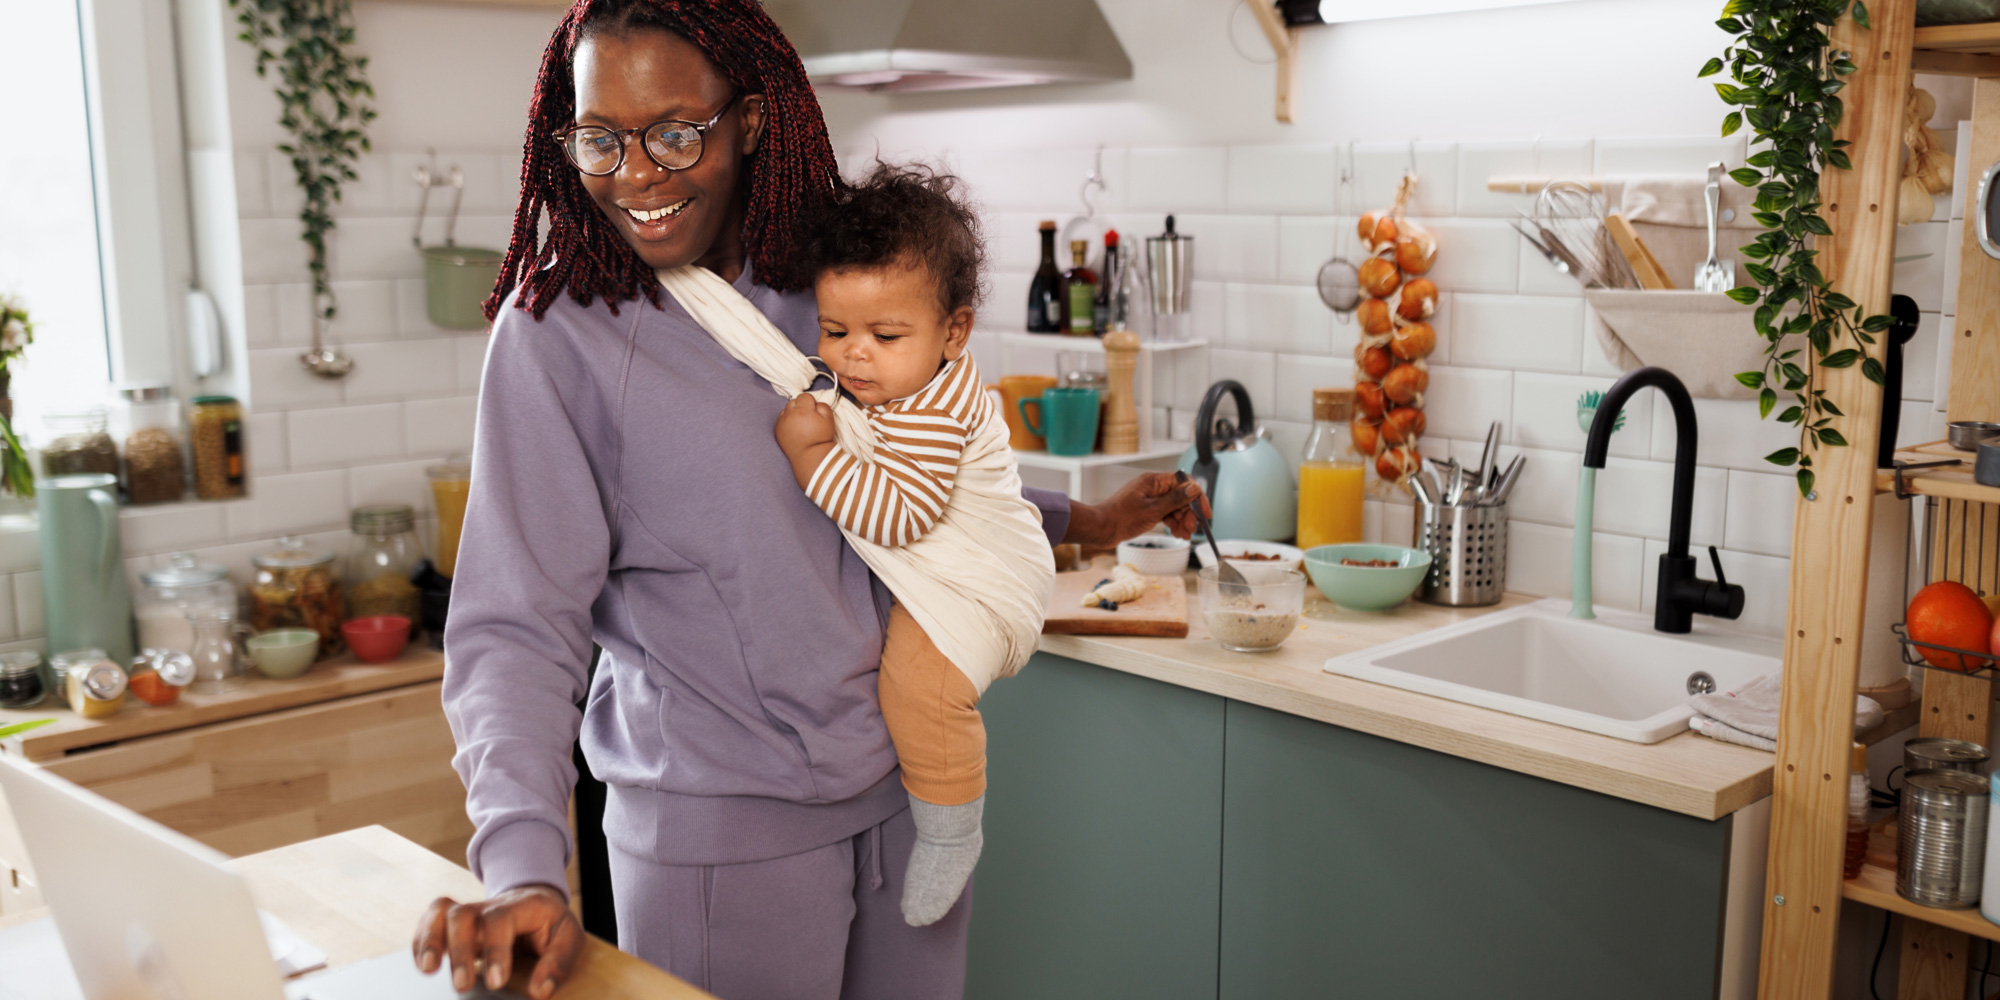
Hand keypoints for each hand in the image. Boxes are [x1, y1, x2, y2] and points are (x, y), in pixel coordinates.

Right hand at [412, 885, 582, 999]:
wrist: (538, 900)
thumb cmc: (552, 923)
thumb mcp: (569, 938)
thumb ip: (557, 964)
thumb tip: (539, 991)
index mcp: (522, 906)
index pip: (501, 920)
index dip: (496, 950)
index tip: (496, 982)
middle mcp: (491, 905)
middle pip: (463, 915)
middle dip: (459, 951)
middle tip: (462, 985)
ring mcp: (471, 912)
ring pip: (441, 912)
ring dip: (430, 940)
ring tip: (428, 970)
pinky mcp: (456, 923)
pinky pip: (431, 920)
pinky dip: (422, 940)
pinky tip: (423, 964)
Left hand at [775, 393, 835, 457]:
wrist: (810, 456)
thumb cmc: (820, 438)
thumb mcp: (829, 420)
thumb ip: (823, 405)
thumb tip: (815, 403)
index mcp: (803, 411)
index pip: (804, 396)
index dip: (811, 403)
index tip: (814, 412)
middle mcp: (789, 415)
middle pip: (794, 401)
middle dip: (801, 406)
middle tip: (808, 418)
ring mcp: (781, 423)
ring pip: (786, 409)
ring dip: (793, 413)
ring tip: (801, 424)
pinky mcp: (777, 430)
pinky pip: (781, 419)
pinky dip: (787, 421)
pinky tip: (795, 429)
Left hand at [1062, 472, 1209, 549]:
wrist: (1100, 529)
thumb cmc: (1121, 518)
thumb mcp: (1153, 510)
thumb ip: (1175, 500)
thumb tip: (1194, 489)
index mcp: (1154, 481)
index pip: (1184, 483)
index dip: (1197, 497)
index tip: (1205, 513)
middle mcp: (1153, 487)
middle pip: (1180, 496)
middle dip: (1189, 513)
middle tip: (1192, 529)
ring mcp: (1150, 498)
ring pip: (1174, 507)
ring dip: (1182, 520)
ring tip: (1185, 535)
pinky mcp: (1146, 509)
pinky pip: (1165, 513)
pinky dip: (1173, 523)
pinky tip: (1178, 534)